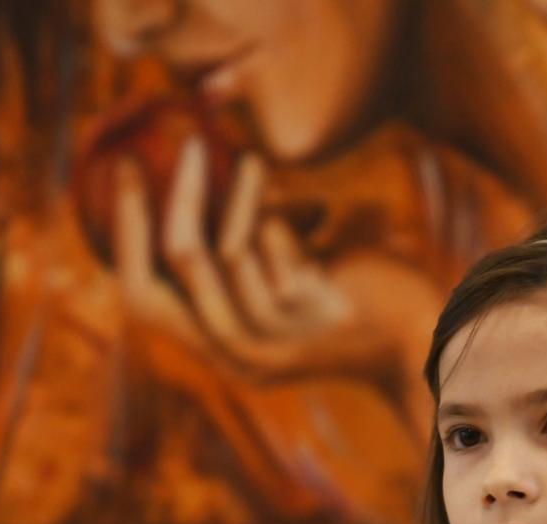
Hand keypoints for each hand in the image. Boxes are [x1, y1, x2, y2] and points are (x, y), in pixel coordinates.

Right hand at [112, 138, 355, 377]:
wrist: (423, 338)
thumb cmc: (353, 297)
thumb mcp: (286, 280)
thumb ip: (244, 252)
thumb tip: (205, 178)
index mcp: (222, 351)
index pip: (143, 301)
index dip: (123, 237)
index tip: (125, 174)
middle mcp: (238, 353)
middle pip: (174, 267)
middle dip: (171, 195)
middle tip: (181, 147)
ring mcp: (273, 335)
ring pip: (225, 250)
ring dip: (239, 195)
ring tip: (258, 162)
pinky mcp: (307, 309)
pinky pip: (272, 243)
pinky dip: (286, 215)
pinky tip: (320, 209)